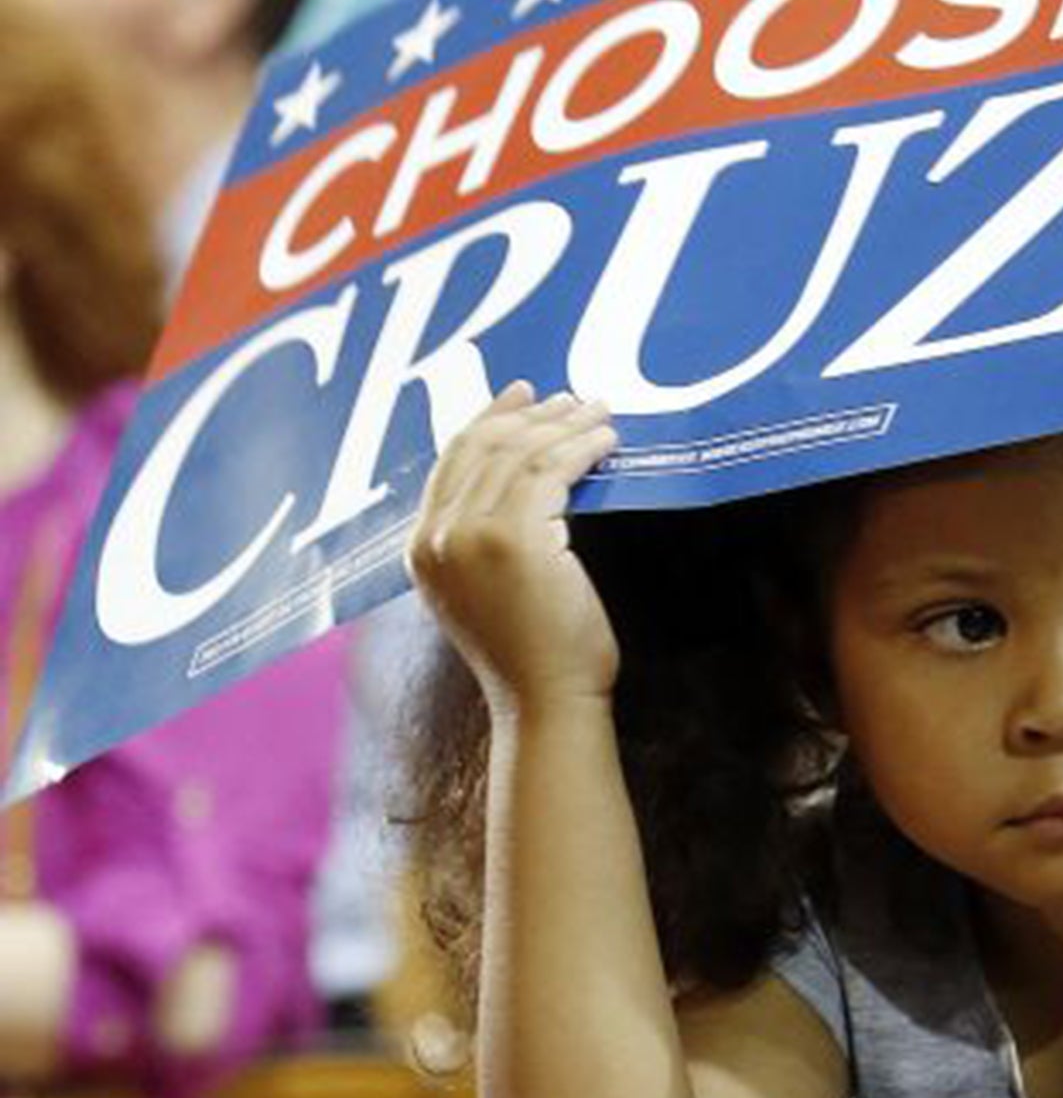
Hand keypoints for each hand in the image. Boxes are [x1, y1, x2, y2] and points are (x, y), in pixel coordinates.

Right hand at [409, 383, 620, 713]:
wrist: (545, 702)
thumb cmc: (532, 654)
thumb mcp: (486, 590)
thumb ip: (482, 542)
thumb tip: (524, 483)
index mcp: (422, 549)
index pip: (452, 461)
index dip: (488, 419)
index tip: (522, 395)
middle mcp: (437, 538)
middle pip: (483, 446)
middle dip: (531, 414)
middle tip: (572, 397)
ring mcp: (471, 537)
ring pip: (520, 453)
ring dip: (565, 425)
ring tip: (598, 412)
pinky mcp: (516, 540)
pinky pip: (551, 470)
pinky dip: (581, 448)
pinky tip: (605, 441)